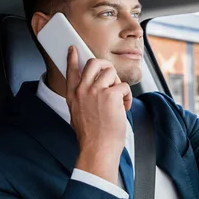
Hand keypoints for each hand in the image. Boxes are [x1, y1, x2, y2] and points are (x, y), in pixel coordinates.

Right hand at [65, 46, 131, 184]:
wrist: (97, 149)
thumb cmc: (92, 137)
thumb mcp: (78, 115)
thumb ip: (83, 100)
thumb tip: (94, 91)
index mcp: (73, 96)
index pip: (71, 71)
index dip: (73, 58)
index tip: (73, 49)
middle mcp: (83, 90)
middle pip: (94, 63)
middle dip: (106, 67)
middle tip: (112, 79)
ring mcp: (96, 91)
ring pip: (111, 72)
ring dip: (118, 85)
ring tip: (118, 101)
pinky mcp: (111, 95)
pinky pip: (123, 86)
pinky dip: (127, 98)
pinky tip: (123, 109)